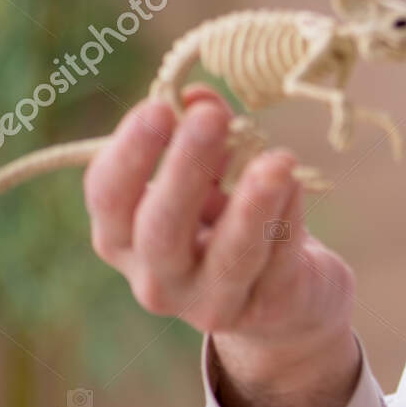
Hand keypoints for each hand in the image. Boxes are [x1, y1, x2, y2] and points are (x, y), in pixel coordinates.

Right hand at [85, 86, 359, 406]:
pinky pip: (281, 259)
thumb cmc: (232, 225)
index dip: (130, 153)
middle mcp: (157, 279)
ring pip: (230, 254)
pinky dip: (290, 216)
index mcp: (123, 239)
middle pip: (160, 228)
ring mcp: (211, 303)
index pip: (108, 196)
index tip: (158, 107)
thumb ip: (203, 138)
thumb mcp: (211, 180)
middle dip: (183, 169)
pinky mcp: (267, 310)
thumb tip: (199, 96)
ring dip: (253, 204)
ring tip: (277, 161)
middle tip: (208, 119)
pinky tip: (297, 181)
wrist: (287, 300)